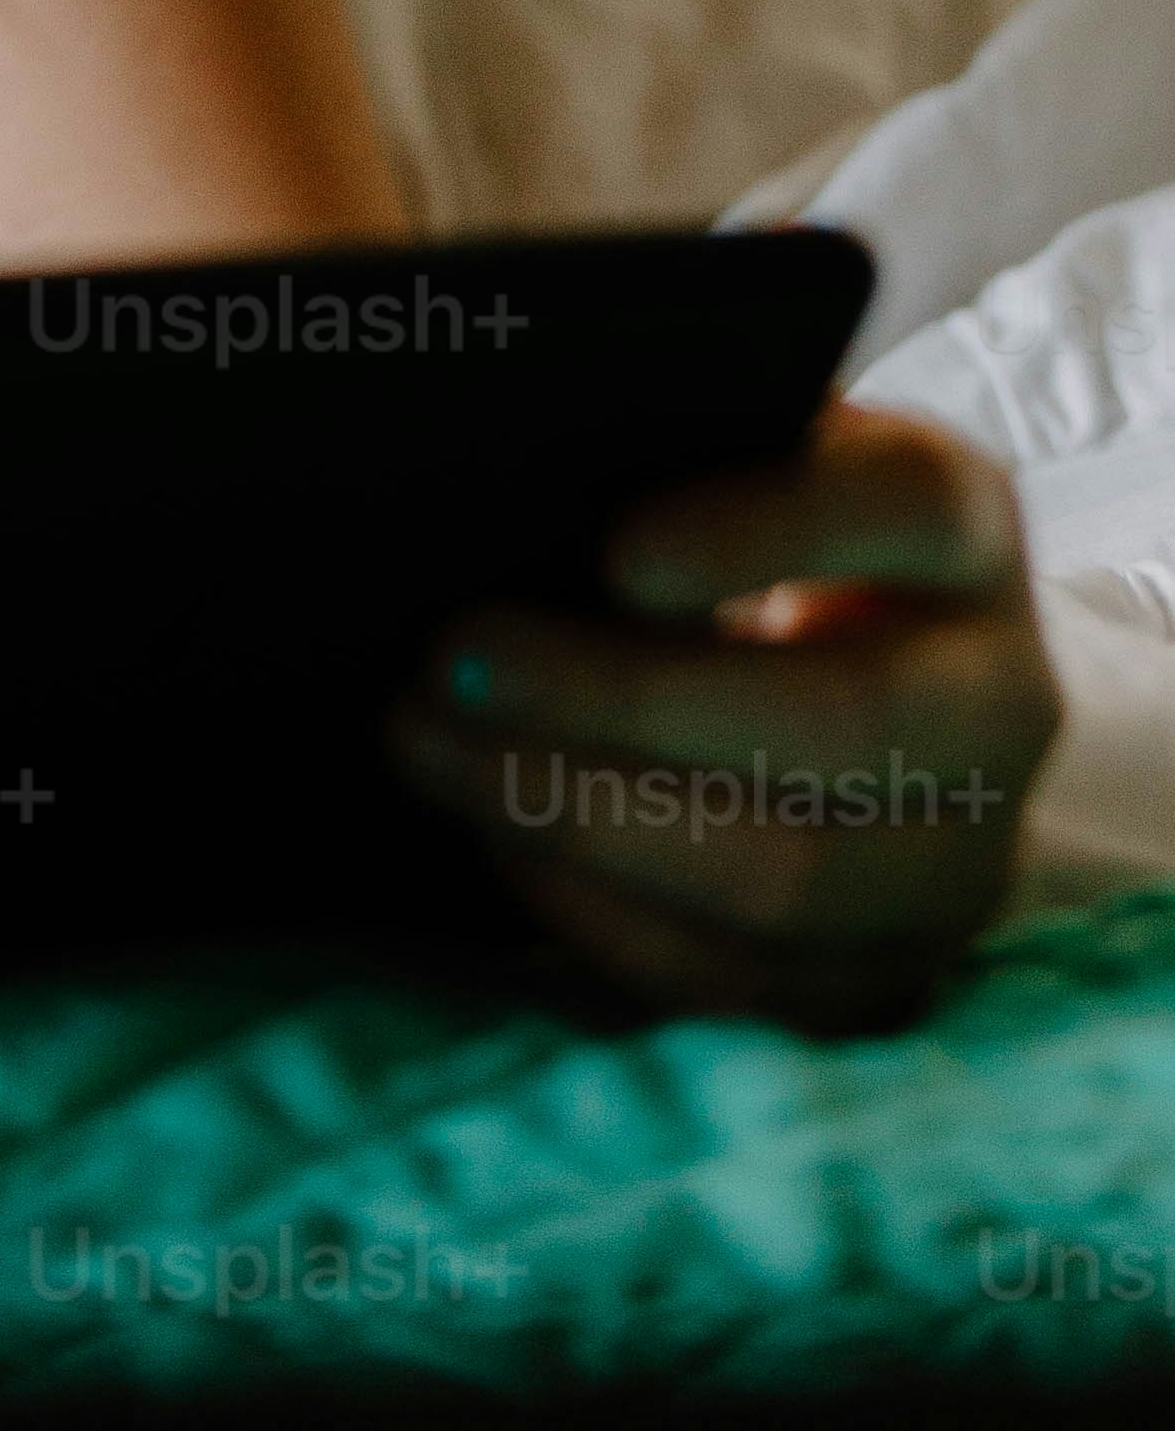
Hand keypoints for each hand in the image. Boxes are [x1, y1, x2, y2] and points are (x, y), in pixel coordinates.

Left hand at [388, 403, 1058, 1030]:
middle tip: (460, 661)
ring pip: (794, 875)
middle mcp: (998, 698)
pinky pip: (743, 977)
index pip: (909, 507)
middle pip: (848, 720)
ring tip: (432, 747)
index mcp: (964, 528)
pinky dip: (597, 910)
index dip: (771, 531)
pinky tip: (492, 837)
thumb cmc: (727, 527)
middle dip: (630, 702)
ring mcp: (960, 856)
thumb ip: (650, 454)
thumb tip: (498, 504)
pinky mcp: (884, 973)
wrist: (820, 668)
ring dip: (585, 816)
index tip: (619, 555)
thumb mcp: (718, 457)